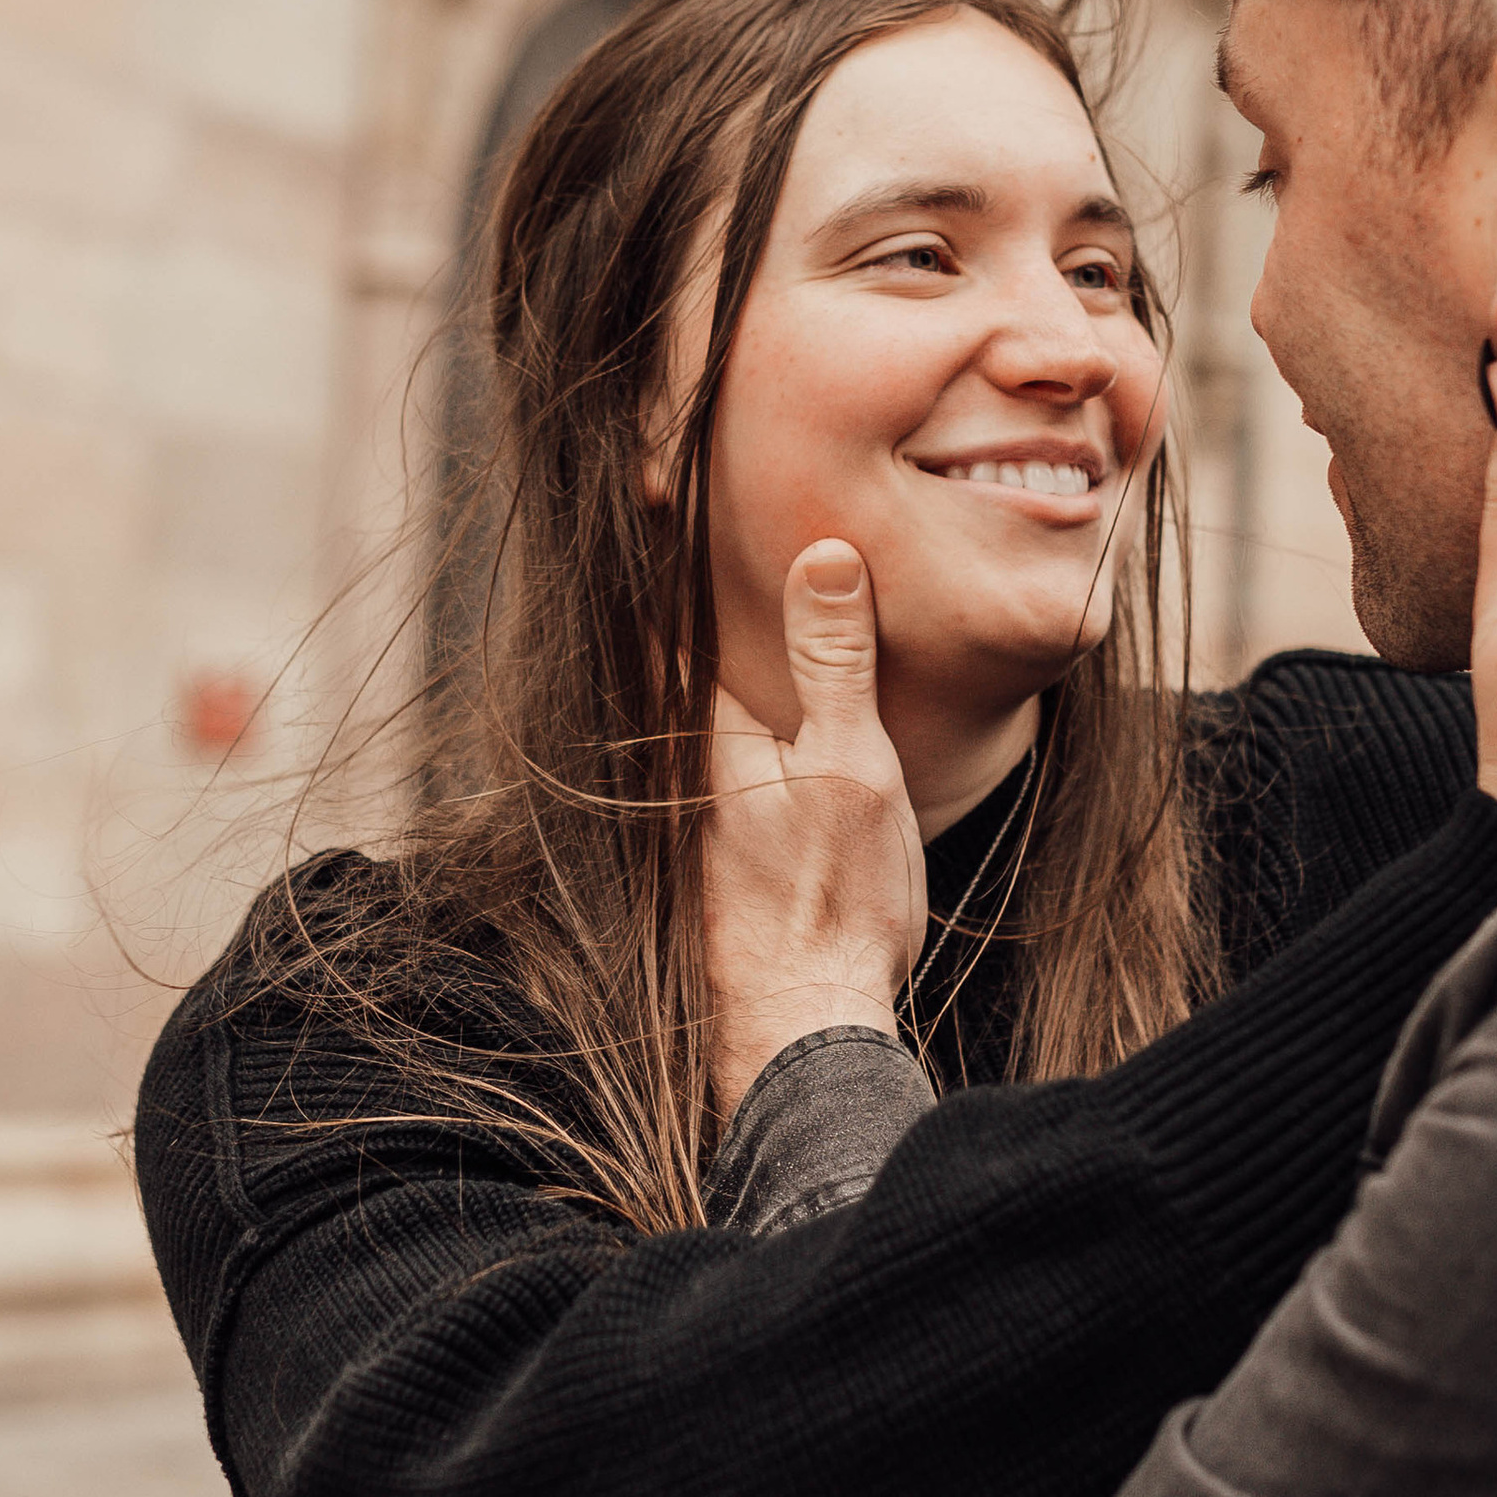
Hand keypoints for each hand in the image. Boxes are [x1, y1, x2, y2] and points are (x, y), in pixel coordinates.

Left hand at [704, 542, 926, 1123]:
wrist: (806, 1028)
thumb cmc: (833, 904)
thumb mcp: (851, 767)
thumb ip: (835, 663)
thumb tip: (822, 552)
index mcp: (707, 731)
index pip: (671, 611)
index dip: (661, 539)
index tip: (646, 468)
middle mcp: (682, 768)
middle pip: (673, 656)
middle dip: (672, 587)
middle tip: (667, 496)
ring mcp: (691, 815)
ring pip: (691, 711)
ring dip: (696, 650)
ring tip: (720, 586)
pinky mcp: (714, 857)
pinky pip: (711, 760)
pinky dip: (721, 715)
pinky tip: (750, 708)